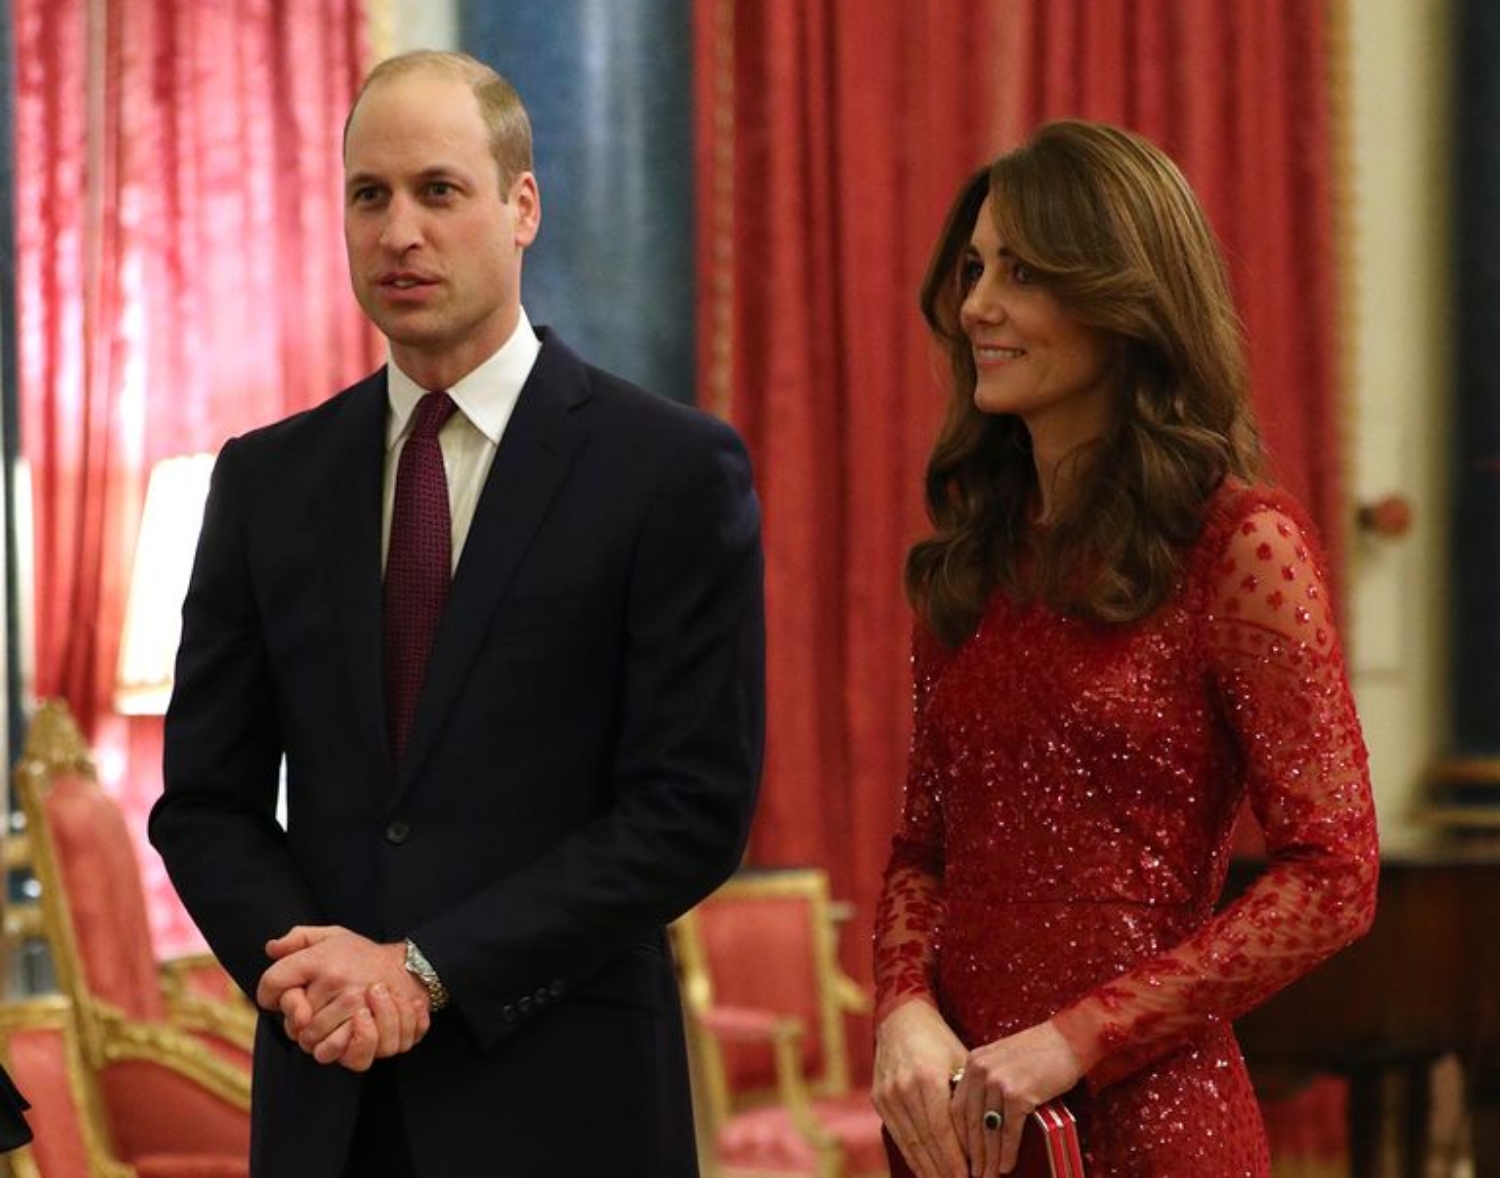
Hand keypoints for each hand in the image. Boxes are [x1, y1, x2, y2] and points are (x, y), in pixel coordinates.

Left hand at [259, 926, 430, 1070]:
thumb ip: (299, 938)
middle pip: (290, 1020)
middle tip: (310, 1014)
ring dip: (314, 1040)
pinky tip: (339, 1038)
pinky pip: (336, 1051)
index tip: (278, 995)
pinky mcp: (367, 1027)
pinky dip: (333, 1051)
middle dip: (295, 1023)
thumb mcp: (332, 936)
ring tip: (326, 1027)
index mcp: (320, 958)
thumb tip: (271, 948)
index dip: (268, 994)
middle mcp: (335, 980)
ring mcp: (353, 1004)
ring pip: (310, 1039)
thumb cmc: (362, 955)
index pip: (272, 983)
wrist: (409, 969)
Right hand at [872, 1000, 969, 1177]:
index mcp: (927, 1079)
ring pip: (909, 1141)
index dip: (955, 1158)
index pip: (942, 1130)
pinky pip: (896, 1134)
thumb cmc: (938, 1040)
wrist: (900, 1019)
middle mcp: (903, 1089)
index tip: (968, 1176)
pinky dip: (910, 1154)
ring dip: (926, 1167)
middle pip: (925, 1141)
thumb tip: (986, 1133)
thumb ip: (967, 1096)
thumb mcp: (960, 1061)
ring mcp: (888, 1095)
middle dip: (943, 1169)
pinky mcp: (878, 1099)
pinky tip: (923, 1169)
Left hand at [951, 1020, 1081, 1176]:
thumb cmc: (1041, 1051)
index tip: (961, 1156)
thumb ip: (988, 1082)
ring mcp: (998, 1081)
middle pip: (968, 1122)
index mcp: (974, 1062)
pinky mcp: (1018, 1093)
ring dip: (987, 1160)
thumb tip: (982, 1119)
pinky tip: (1005, 1167)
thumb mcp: (1004, 1060)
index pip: (956, 1106)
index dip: (958, 1136)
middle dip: (971, 1154)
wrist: (1070, 1038)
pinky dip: (1006, 1153)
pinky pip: (1009, 1131)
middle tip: (972, 1175)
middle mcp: (981, 1070)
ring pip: (987, 1130)